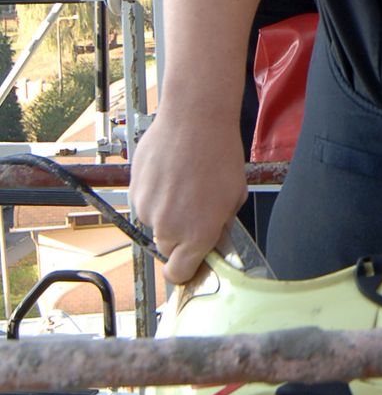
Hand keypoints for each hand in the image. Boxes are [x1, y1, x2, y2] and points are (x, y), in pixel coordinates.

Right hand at [130, 105, 246, 284]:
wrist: (194, 120)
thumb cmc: (219, 154)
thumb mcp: (234, 196)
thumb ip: (220, 224)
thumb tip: (213, 237)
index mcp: (197, 235)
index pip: (180, 274)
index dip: (186, 269)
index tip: (191, 261)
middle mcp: (168, 228)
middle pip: (168, 248)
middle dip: (180, 237)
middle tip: (194, 210)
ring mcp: (147, 210)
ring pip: (155, 223)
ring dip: (166, 212)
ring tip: (183, 183)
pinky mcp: (134, 191)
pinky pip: (145, 203)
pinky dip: (155, 194)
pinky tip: (170, 174)